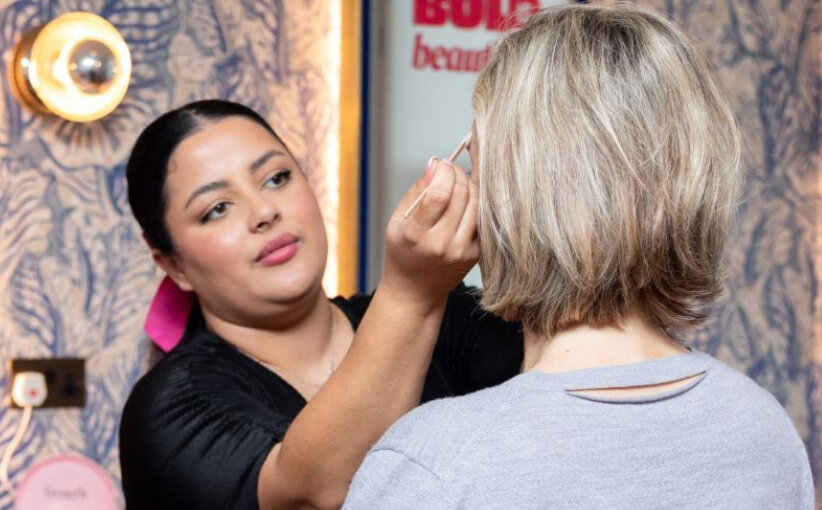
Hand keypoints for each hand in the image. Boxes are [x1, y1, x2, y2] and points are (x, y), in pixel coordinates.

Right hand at [381, 157, 478, 306]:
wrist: (415, 290)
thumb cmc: (404, 251)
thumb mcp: (398, 220)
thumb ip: (417, 191)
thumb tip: (436, 163)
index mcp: (416, 235)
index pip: (438, 195)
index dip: (444, 172)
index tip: (441, 163)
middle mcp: (441, 245)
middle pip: (461, 195)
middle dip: (457, 174)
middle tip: (450, 170)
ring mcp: (461, 251)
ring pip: (476, 204)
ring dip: (469, 186)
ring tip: (458, 183)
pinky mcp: (475, 254)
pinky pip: (481, 218)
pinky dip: (475, 204)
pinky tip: (464, 203)